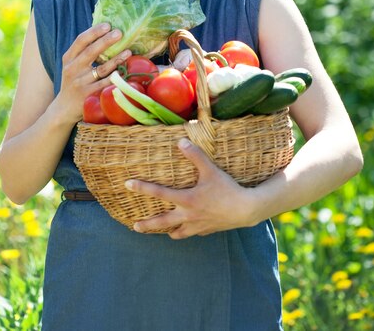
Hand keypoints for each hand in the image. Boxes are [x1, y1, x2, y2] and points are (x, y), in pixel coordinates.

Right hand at [55, 23, 130, 125]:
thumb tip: (104, 33)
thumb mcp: (72, 66)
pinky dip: (115, 77)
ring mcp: (80, 83)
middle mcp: (72, 69)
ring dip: (116, 59)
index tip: (107, 25)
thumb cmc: (73, 82)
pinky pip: (105, 84)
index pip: (80, 41)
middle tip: (119, 32)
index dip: (94, 32)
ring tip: (128, 51)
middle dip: (106, 41)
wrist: (64, 109)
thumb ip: (83, 52)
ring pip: (101, 69)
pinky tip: (124, 72)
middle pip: (90, 52)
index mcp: (68, 58)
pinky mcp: (87, 95)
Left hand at [125, 139, 258, 237]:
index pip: (159, 193)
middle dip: (147, 225)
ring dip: (167, 230)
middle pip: (162, 222)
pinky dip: (187, 231)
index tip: (127, 185)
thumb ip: (195, 156)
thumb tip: (180, 142)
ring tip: (161, 230)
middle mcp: (188, 215)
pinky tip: (187, 228)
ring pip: (177, 233)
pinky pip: (192, 233)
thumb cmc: (227, 189)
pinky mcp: (207, 230)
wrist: (245, 210)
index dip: (142, 188)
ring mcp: (197, 226)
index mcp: (186, 200)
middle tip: (135, 225)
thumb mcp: (210, 170)